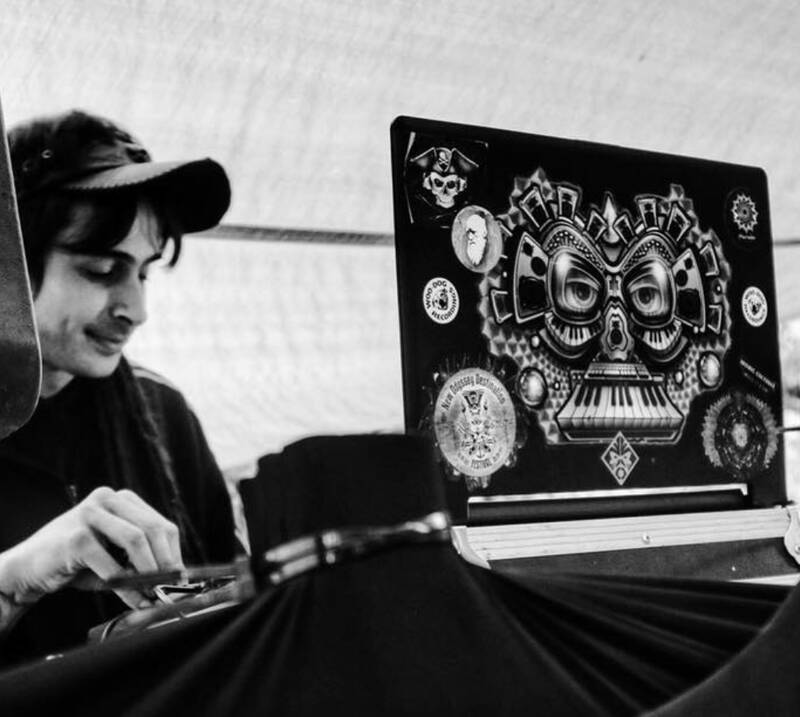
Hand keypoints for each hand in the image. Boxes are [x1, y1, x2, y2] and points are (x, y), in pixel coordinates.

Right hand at [0, 487, 183, 611]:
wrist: (28, 568)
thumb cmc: (77, 563)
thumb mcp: (115, 558)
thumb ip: (142, 562)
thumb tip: (175, 580)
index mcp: (122, 499)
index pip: (162, 524)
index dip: (174, 553)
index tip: (181, 578)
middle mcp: (107, 498)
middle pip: (153, 528)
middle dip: (166, 562)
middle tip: (171, 588)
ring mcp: (90, 514)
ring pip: (136, 539)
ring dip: (149, 571)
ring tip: (154, 592)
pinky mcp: (76, 536)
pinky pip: (111, 565)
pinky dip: (126, 586)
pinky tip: (134, 599)